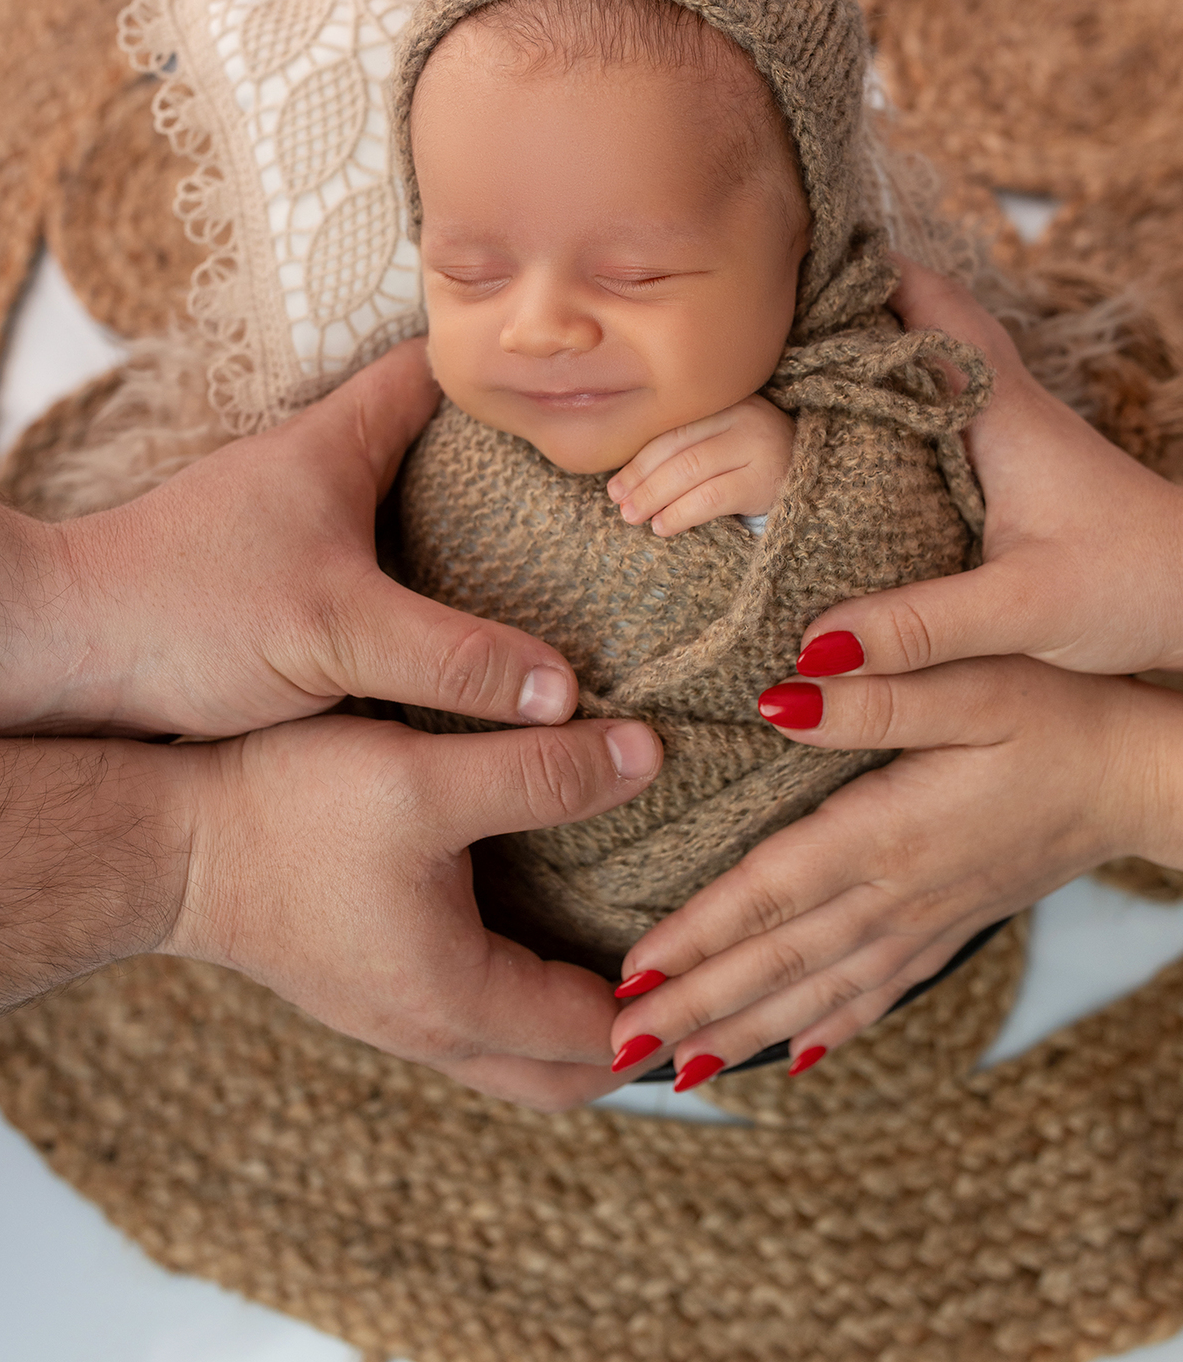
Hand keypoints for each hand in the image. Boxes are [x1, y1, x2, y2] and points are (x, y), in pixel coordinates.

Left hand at [0, 340, 580, 738]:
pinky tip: (447, 633)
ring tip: (536, 569)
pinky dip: (410, 584)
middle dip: (496, 463)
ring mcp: (285, 528)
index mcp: (332, 444)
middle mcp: (309, 473)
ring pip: (393, 508)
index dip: (500, 371)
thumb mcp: (337, 633)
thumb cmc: (185, 615)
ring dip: (454, 532)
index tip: (567, 389)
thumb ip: (454, 661)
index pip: (430, 370)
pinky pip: (364, 566)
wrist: (60, 659)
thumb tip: (563, 690)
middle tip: (574, 496)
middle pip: (424, 441)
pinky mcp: (268, 585)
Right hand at [165, 711, 661, 1109]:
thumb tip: (648, 754)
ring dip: (582, 1027)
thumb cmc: (286, 812)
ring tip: (639, 962)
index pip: (600, 1037)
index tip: (728, 958)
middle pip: (562, 1075)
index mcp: (457, 997)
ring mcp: (395, 1012)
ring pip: (518, 1054)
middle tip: (697, 979)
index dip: (670, 1003)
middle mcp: (430, 1027)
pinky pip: (478, 1020)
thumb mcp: (426, 779)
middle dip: (637, 1043)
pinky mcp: (370, 980)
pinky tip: (546, 930)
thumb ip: (541, 771)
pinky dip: (531, 1001)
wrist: (167, 843)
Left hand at [606, 394, 793, 535]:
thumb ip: (690, 447)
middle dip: (641, 480)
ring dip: (655, 496)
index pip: (672, 430)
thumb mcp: (727, 444)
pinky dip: (681, 512)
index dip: (637, 459)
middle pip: (677, 448)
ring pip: (690, 470)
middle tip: (619, 504)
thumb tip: (627, 479)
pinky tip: (663, 525)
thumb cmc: (759, 466)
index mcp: (726, 402)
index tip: (613, 486)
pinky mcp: (767, 479)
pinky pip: (712, 497)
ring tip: (634, 517)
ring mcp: (758, 445)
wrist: (821, 481)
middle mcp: (743, 416)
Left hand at [609, 658, 1182, 1084]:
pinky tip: (790, 1056)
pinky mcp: (950, 925)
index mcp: (888, 832)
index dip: (696, 935)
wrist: (1143, 776)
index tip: (631, 975)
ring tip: (678, 1070)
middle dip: (695, 1007)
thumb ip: (875, 695)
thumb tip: (778, 698)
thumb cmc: (1057, 711)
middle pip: (778, 960)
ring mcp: (926, 920)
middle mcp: (898, 893)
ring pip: (817, 991)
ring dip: (743, 1030)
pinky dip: (826, 1029)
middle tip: (622, 1049)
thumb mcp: (970, 682)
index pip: (769, 893)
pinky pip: (876, 993)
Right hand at [795, 259, 1182, 679]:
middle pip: (915, 313)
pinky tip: (848, 437)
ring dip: (866, 350)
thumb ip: (916, 628)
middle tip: (760, 319)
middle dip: (841, 305)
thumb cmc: (1140, 585)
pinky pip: (937, 406)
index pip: (921, 298)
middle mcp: (1001, 401)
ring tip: (785, 367)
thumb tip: (809, 649)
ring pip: (926, 357)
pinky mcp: (1014, 465)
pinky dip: (891, 401)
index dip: (852, 271)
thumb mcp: (1022, 610)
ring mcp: (1009, 428)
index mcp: (999, 407)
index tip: (775, 271)